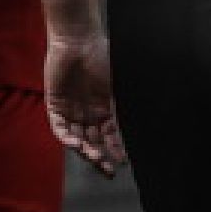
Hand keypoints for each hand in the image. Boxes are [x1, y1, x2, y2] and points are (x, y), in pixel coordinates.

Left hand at [44, 28, 124, 177]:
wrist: (79, 40)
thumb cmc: (103, 55)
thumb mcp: (120, 81)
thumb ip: (126, 99)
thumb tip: (156, 108)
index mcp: (105, 107)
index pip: (110, 134)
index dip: (116, 148)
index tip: (123, 162)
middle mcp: (88, 111)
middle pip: (93, 141)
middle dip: (100, 156)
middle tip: (108, 171)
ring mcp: (71, 109)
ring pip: (77, 137)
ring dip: (85, 149)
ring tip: (95, 158)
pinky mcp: (55, 105)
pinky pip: (59, 127)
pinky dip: (67, 137)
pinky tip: (76, 144)